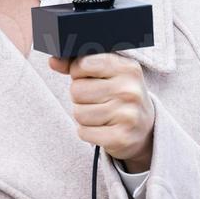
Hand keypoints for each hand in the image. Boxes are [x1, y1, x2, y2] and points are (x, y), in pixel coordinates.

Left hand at [48, 51, 154, 170]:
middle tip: (98, 100)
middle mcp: (130, 90)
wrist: (145, 130)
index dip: (79, 73)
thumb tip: (54, 61)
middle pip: (77, 90)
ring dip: (84, 116)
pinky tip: (103, 129)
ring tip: (101, 115)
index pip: (83, 64)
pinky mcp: (121, 137)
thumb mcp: (107, 75)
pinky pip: (84, 132)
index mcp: (128, 68)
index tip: (91, 78)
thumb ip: (80, 64)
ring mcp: (127, 115)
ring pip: (79, 113)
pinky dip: (88, 132)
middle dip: (80, 97)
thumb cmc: (120, 96)